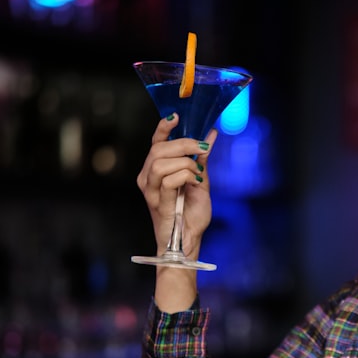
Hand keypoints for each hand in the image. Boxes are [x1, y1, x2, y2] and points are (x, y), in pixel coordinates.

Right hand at [136, 114, 217, 258]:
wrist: (190, 240)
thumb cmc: (191, 214)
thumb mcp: (200, 181)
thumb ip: (201, 159)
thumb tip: (210, 135)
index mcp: (156, 171)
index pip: (155, 143)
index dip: (163, 128)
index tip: (176, 116)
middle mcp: (148, 178)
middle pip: (158, 149)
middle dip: (183, 144)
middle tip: (202, 148)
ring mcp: (150, 191)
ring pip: (160, 162)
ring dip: (185, 163)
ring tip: (197, 173)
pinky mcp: (157, 203)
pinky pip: (169, 181)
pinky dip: (185, 176)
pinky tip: (195, 182)